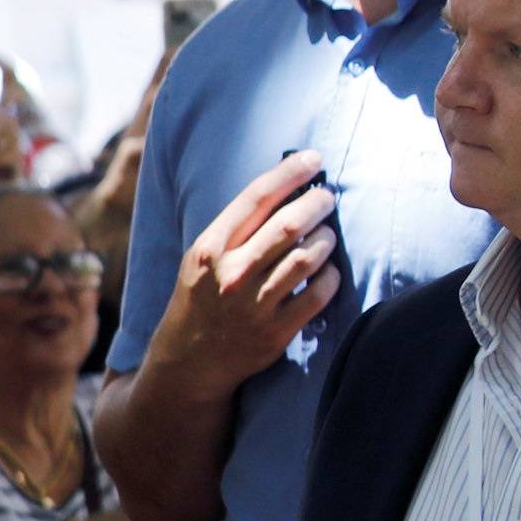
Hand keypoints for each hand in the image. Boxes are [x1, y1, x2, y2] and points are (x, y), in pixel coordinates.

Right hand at [149, 151, 341, 398]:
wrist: (190, 361)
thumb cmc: (202, 297)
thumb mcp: (204, 256)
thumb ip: (238, 228)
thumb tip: (288, 191)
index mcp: (210, 247)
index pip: (257, 196)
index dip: (291, 173)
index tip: (315, 159)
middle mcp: (232, 273)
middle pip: (289, 225)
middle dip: (317, 204)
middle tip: (328, 198)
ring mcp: (254, 304)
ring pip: (307, 258)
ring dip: (326, 239)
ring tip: (328, 234)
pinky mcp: (275, 332)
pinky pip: (317, 296)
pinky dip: (330, 278)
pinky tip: (328, 270)